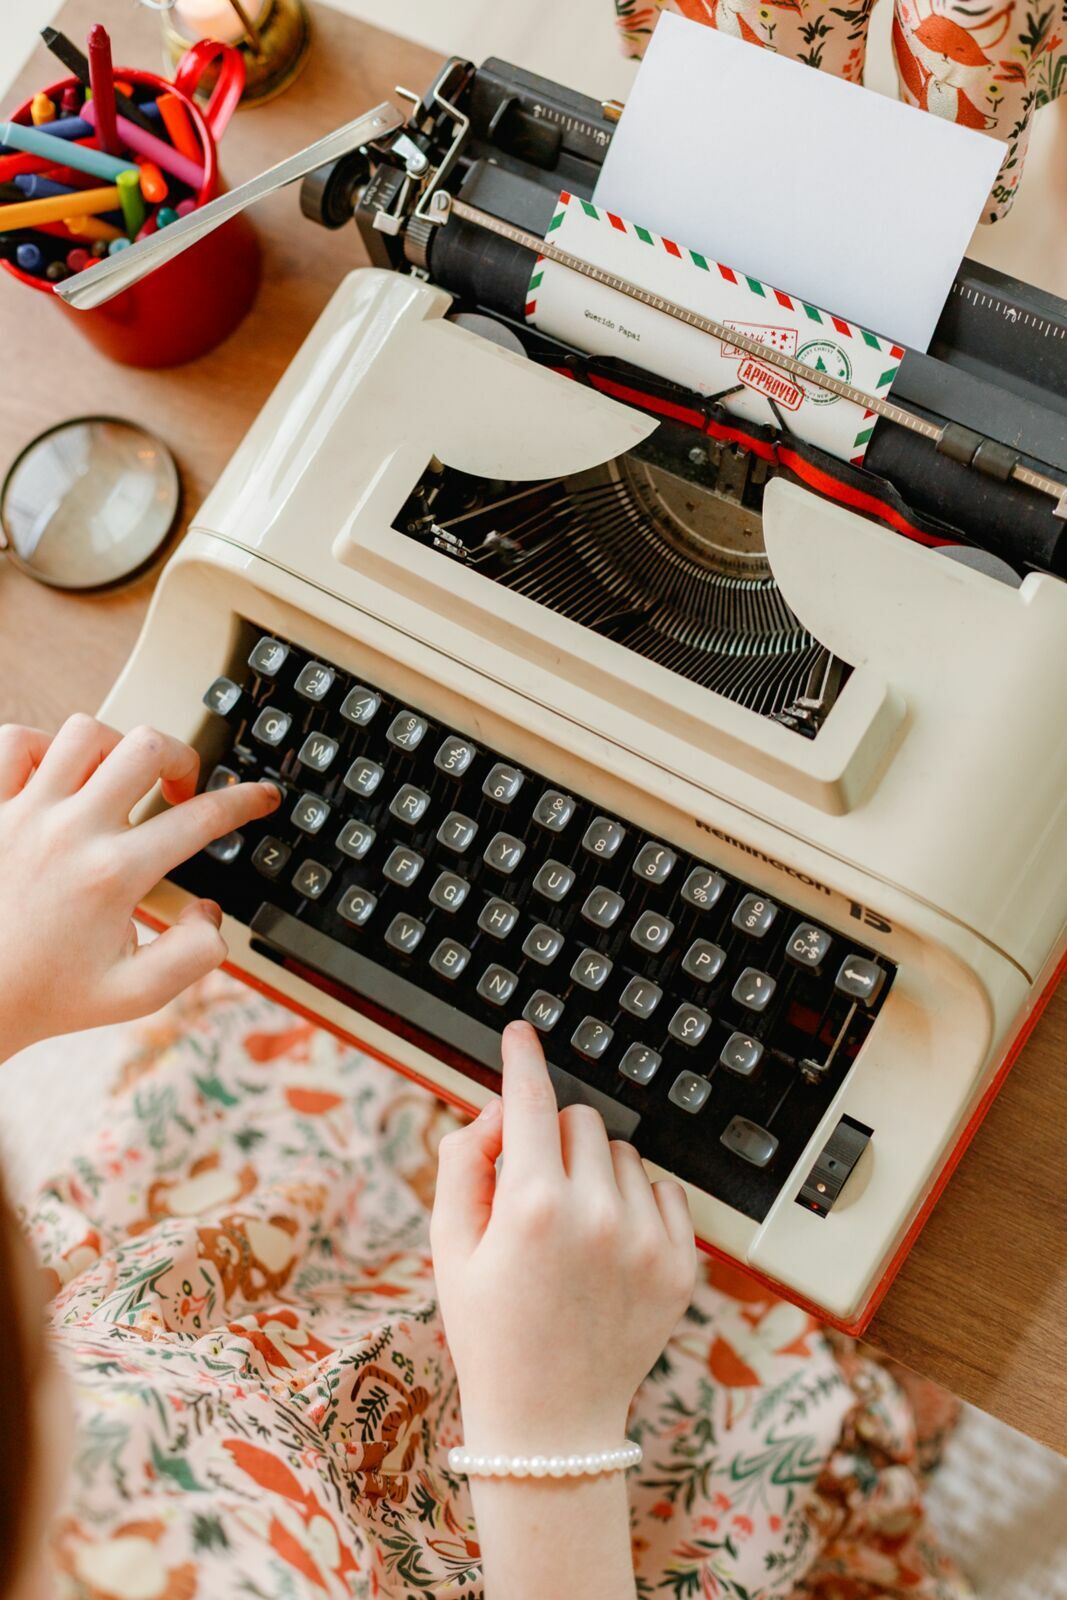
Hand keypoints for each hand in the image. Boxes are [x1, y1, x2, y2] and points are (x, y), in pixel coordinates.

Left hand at [0, 715, 279, 1058]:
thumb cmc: (45, 995)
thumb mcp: (137, 994)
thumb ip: (195, 955)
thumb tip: (209, 913)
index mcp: (114, 875)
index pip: (200, 819)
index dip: (244, 802)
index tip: (259, 796)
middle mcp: (71, 832)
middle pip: (147, 748)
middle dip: (181, 758)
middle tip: (179, 787)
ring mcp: (24, 812)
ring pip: (85, 732)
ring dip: (114, 749)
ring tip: (117, 780)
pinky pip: (15, 741)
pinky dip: (41, 746)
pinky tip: (55, 777)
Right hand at [431, 1020, 695, 1458]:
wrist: (549, 1423)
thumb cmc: (488, 1331)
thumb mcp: (448, 1246)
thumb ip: (464, 1163)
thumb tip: (497, 1112)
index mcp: (532, 1206)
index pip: (531, 1102)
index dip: (521, 1060)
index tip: (521, 1034)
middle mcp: (596, 1214)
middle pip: (581, 1120)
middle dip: (553, 1139)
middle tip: (532, 1191)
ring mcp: (646, 1241)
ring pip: (623, 1154)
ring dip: (595, 1172)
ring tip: (570, 1233)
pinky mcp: (682, 1265)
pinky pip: (663, 1192)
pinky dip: (636, 1204)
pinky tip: (608, 1248)